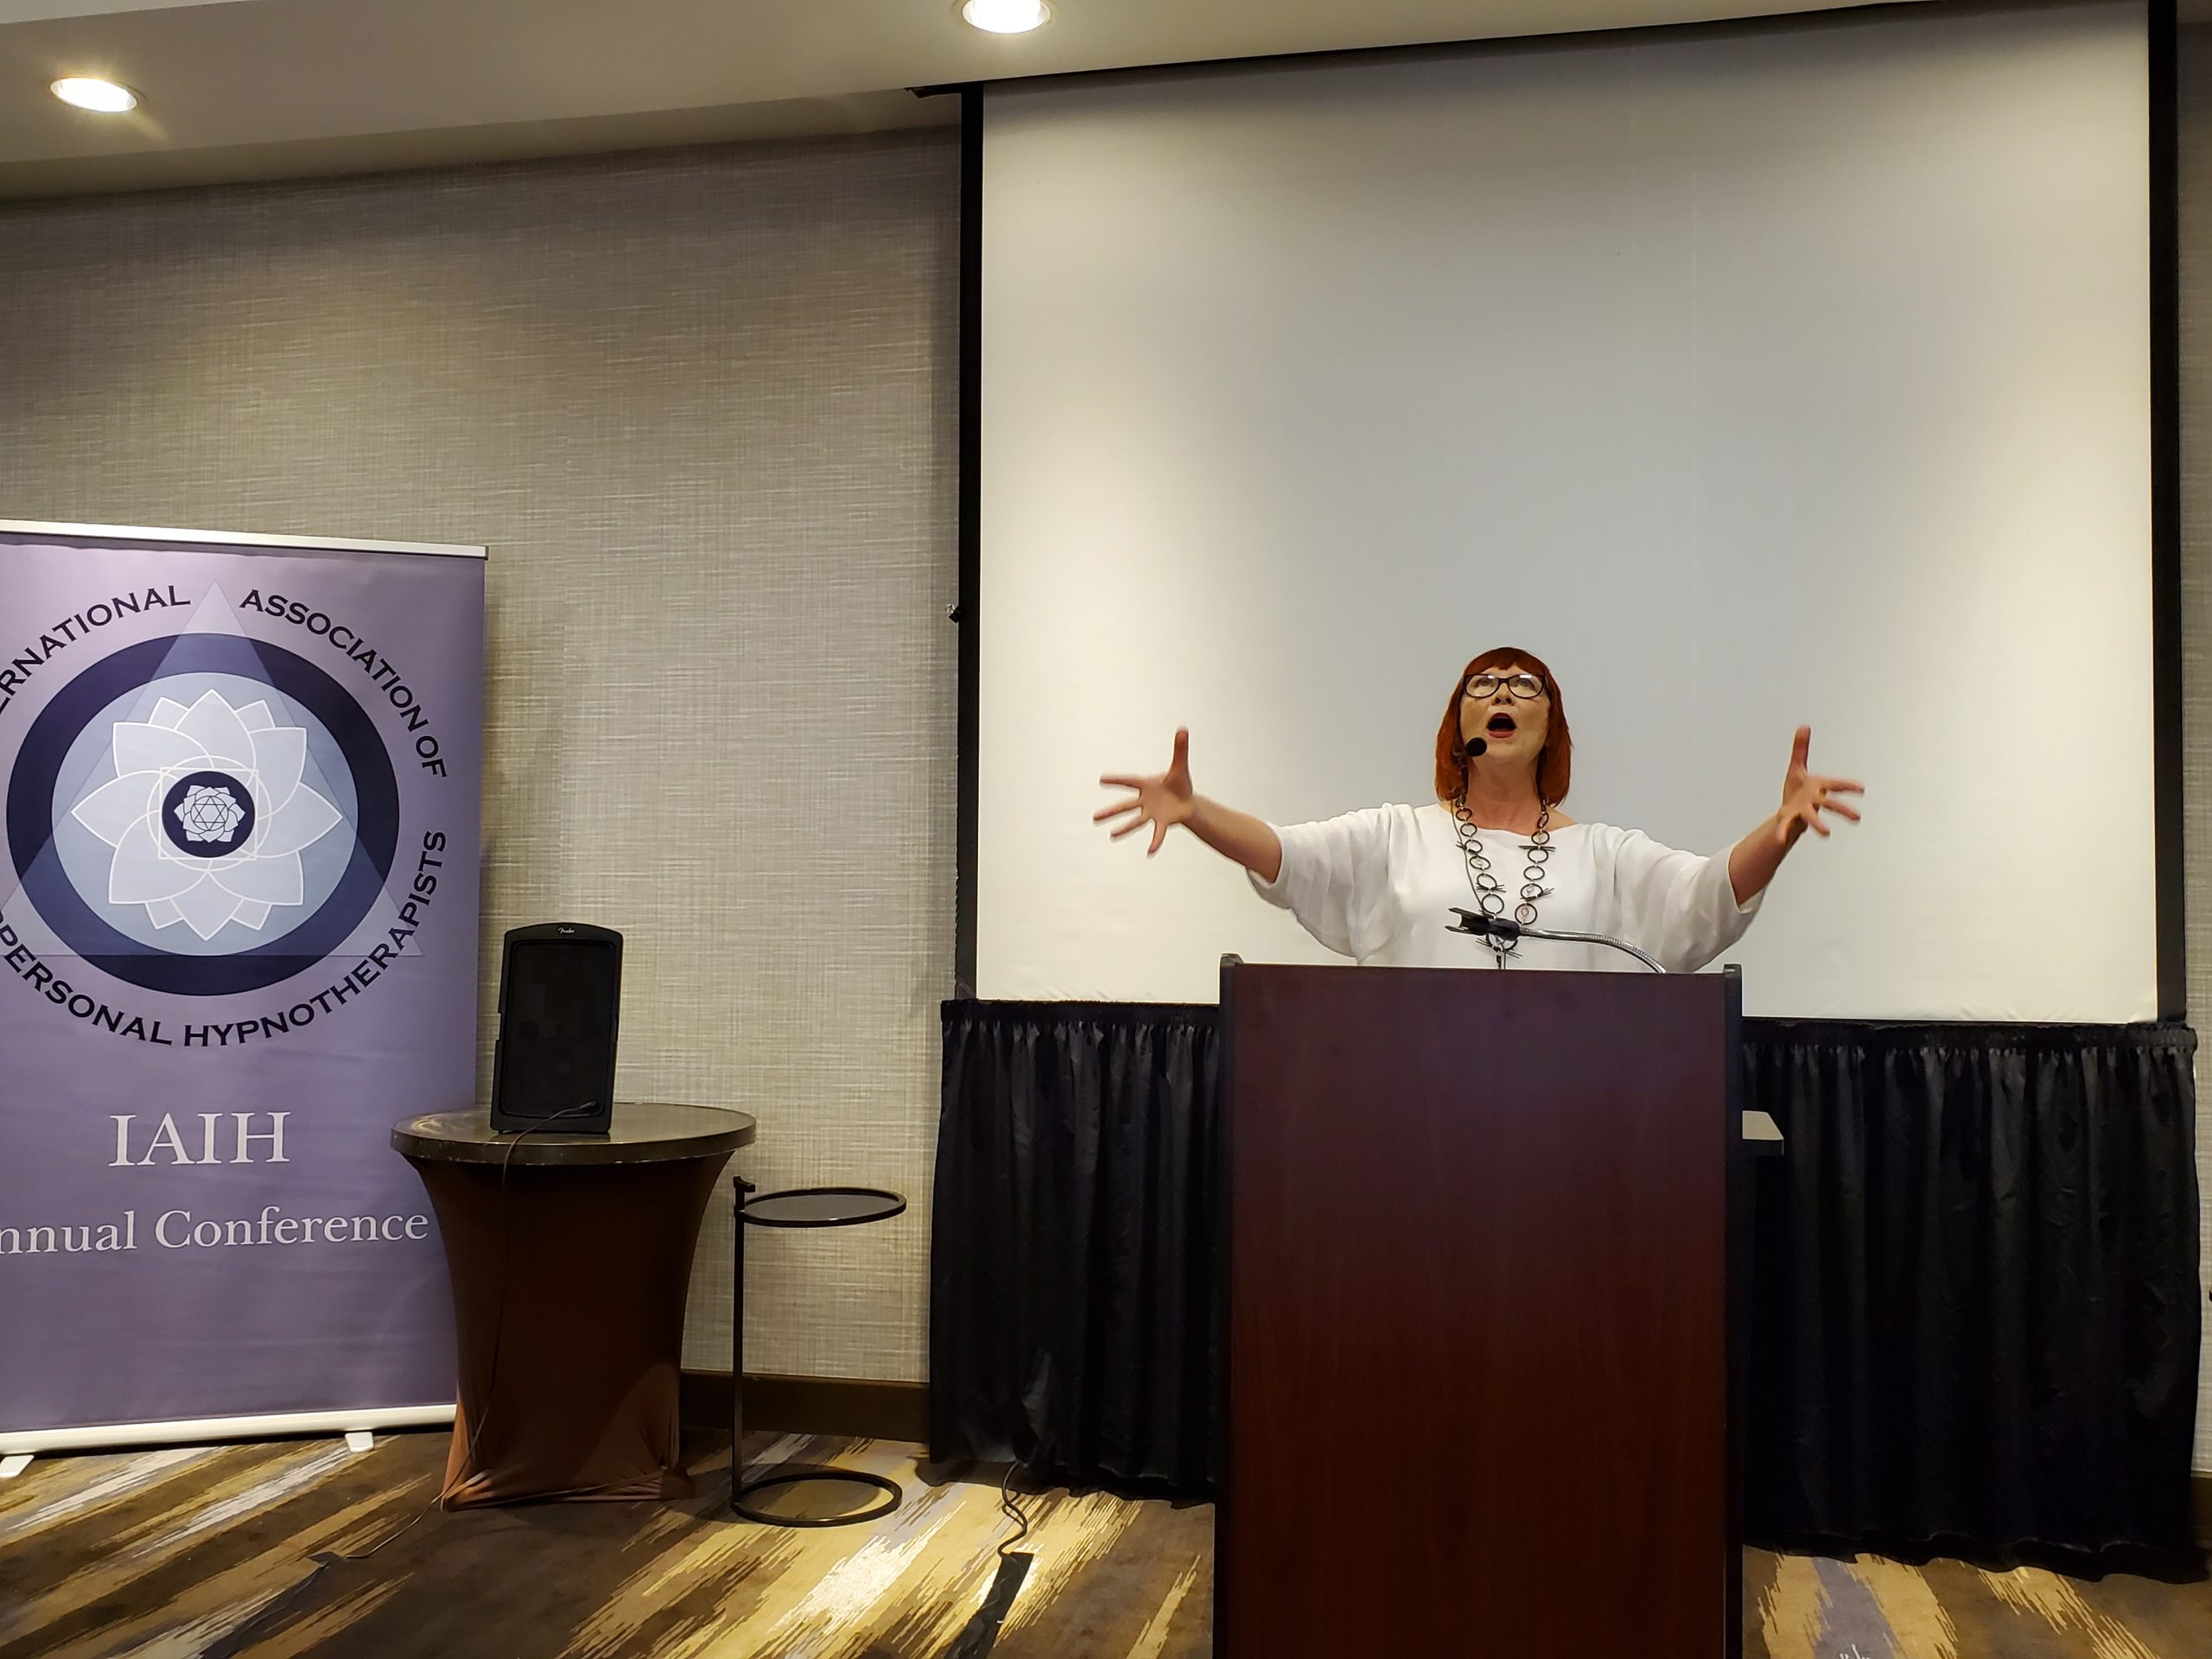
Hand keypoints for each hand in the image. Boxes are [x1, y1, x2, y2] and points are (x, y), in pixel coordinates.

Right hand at [1096, 728, 1195, 855]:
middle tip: (1094, 818)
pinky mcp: (1162, 823)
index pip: (1129, 781)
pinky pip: (1157, 833)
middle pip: (1125, 806)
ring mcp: (1152, 813)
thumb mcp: (1181, 766)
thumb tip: (1183, 728)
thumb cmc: (1180, 783)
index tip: (1101, 779)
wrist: (1188, 801)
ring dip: (1124, 829)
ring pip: (1135, 821)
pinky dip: (1155, 842)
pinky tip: (1150, 852)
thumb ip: (1180, 749)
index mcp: (1147, 784)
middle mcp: (1145, 800)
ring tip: (1112, 836)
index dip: (1116, 780)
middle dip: (1111, 812)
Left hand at [1775, 725, 1862, 847]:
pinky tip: (1779, 840)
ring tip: (1827, 834)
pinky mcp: (1789, 820)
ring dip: (1819, 824)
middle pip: (1830, 804)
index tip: (1861, 789)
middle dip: (1843, 809)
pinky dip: (1783, 833)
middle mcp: (1813, 800)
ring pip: (1812, 818)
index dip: (1848, 786)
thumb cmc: (1796, 789)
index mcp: (1818, 787)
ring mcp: (1802, 811)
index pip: (1836, 784)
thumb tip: (1803, 726)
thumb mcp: (1797, 766)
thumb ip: (1800, 748)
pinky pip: (1786, 827)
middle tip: (1857, 818)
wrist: (1787, 811)